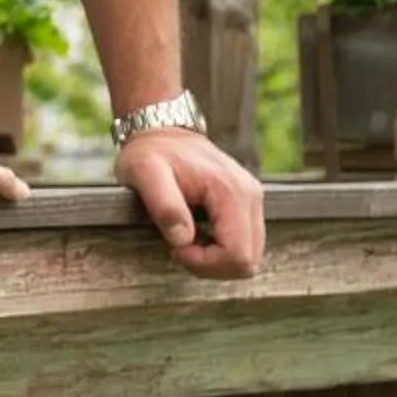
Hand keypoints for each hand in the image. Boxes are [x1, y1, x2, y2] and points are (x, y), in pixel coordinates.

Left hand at [118, 126, 264, 278]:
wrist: (163, 131)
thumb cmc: (150, 152)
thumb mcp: (144, 173)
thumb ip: (164, 206)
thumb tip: (183, 240)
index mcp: (231, 191)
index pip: (238, 254)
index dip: (205, 263)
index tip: (175, 248)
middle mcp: (251, 196)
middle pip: (248, 261)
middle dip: (211, 265)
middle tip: (178, 247)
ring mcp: (253, 200)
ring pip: (249, 256)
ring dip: (216, 259)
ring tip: (185, 239)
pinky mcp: (248, 204)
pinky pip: (244, 243)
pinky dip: (221, 249)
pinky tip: (197, 234)